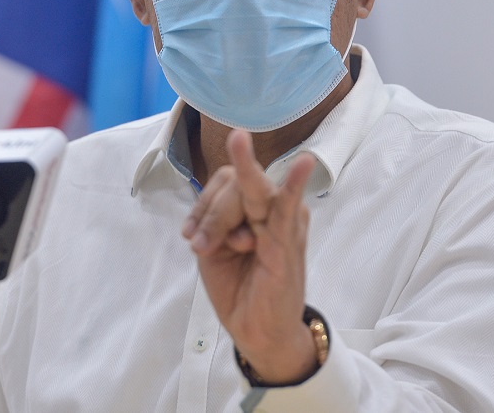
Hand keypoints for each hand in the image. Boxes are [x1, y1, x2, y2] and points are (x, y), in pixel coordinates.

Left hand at [182, 129, 317, 383]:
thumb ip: (213, 224)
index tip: (189, 235)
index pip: (226, 180)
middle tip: (200, 246)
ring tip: (225, 246)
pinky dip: (295, 184)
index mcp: (250, 206)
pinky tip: (304, 164)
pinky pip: (290, 208)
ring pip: (254, 191)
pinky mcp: (289, 241)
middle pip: (237, 182)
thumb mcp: (213, 250)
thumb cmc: (236, 286)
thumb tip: (216, 218)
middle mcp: (270, 207)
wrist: (255, 330)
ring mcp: (283, 221)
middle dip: (213, 213)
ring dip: (224, 216)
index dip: (203, 202)